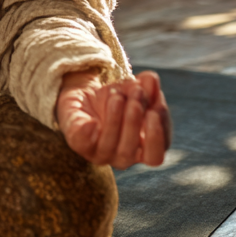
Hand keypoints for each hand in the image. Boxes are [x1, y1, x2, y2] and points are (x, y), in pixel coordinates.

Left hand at [57, 69, 171, 168]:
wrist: (84, 94)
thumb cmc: (115, 98)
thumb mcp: (132, 89)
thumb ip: (146, 87)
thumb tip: (152, 79)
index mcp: (141, 150)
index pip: (154, 156)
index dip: (157, 136)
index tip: (155, 110)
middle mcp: (121, 157)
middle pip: (131, 149)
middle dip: (134, 120)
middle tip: (136, 92)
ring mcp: (98, 152)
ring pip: (109, 145)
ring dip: (115, 119)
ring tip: (116, 95)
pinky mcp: (78, 142)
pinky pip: (82, 141)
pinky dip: (87, 132)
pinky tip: (92, 121)